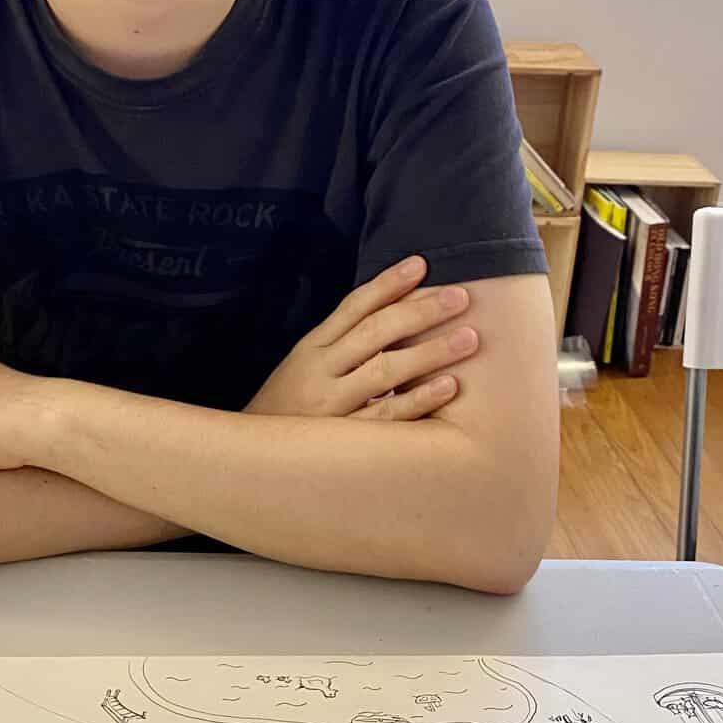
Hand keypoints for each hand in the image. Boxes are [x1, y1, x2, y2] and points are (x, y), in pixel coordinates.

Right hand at [243, 257, 478, 421]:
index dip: (388, 283)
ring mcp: (333, 404)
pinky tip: (449, 387)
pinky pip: (386, 416)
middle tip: (462, 297)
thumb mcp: (304, 365)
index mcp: (312, 347)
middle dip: (421, 311)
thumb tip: (392, 311)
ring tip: (469, 338)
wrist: (253, 458)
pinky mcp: (344, 437)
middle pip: (375, 332)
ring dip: (430, 352)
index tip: (422, 264)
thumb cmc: (289, 406)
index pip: (354, 306)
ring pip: (385, 371)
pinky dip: (418, 400)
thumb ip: (342, 341)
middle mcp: (321, 369)